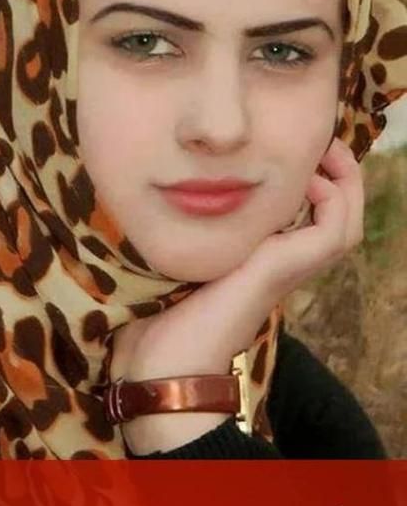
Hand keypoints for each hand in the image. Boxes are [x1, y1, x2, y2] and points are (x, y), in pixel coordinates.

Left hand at [111, 137, 363, 382]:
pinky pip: (333, 233)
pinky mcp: (284, 270)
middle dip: (340, 177)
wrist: (165, 360)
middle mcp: (283, 264)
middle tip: (326, 145)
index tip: (298, 151)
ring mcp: (288, 269)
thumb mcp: (180, 257)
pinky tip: (307, 181)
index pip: (309, 218)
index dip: (314, 182)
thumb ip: (186, 230)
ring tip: (327, 154)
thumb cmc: (160, 315)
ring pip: (345, 225)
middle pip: (339, 219)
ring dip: (345, 185)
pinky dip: (332, 202)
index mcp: (263, 260)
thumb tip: (165, 192)